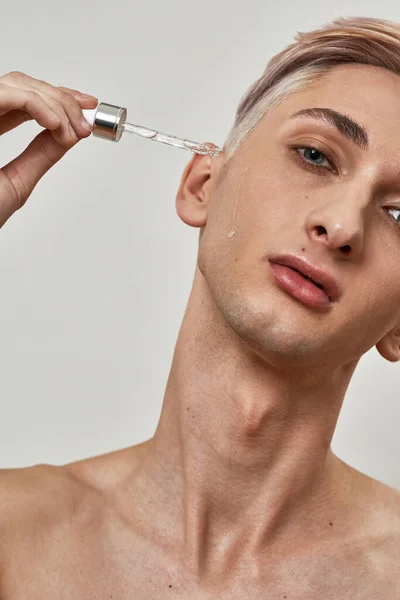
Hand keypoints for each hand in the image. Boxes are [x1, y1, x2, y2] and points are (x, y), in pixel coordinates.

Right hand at [0, 71, 97, 227]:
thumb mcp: (17, 182)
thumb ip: (41, 156)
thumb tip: (69, 136)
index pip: (25, 100)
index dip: (58, 98)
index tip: (86, 108)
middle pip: (24, 86)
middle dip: (63, 100)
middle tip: (85, 125)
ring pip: (19, 84)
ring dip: (55, 104)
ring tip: (72, 132)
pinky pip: (7, 94)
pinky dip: (37, 104)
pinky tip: (55, 125)